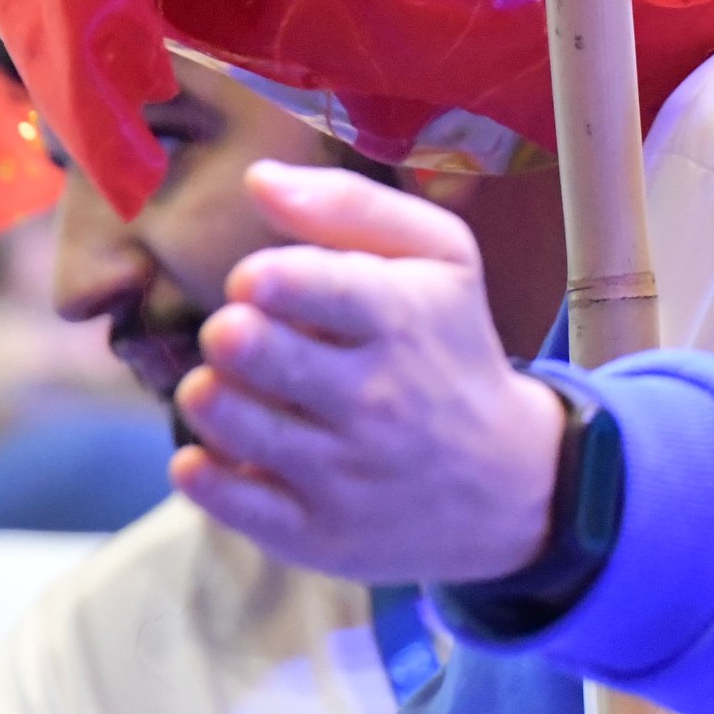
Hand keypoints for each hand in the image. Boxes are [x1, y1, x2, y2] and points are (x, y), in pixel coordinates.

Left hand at [171, 163, 571, 583]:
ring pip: (224, 417)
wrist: (512, 484)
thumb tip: (256, 178)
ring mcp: (344, 473)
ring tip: (233, 386)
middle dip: (227, 331)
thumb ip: (350, 208)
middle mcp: (375, 398)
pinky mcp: (316, 535)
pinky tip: (223, 448)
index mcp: (402, 318)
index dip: (261, 275)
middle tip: (243, 337)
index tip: (259, 283)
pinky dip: (201, 468)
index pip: (305, 283)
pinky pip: (221, 495)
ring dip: (209, 393)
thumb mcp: (441, 260)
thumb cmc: (452, 351)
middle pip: (246, 347)